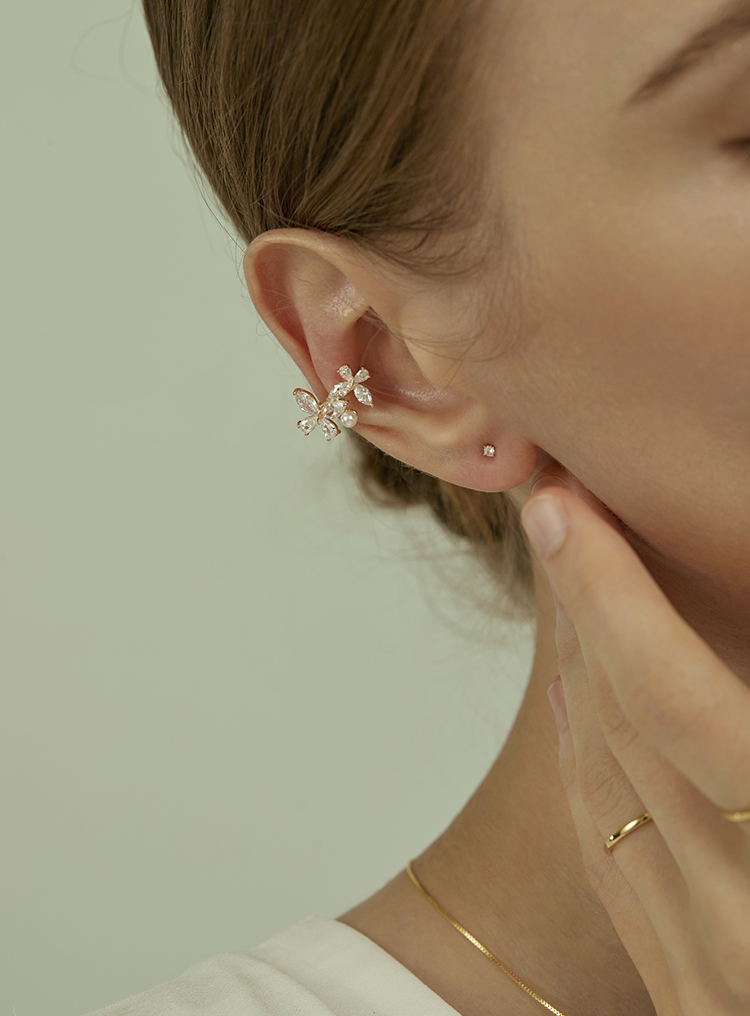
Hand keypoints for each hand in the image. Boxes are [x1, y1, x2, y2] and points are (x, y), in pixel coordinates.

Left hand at [521, 476, 749, 1015]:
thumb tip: (740, 634)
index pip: (672, 702)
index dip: (611, 597)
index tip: (566, 510)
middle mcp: (742, 921)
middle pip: (620, 729)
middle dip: (580, 610)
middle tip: (559, 517)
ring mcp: (703, 972)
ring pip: (600, 784)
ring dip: (574, 672)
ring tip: (567, 585)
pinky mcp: (684, 998)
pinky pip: (604, 856)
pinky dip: (582, 763)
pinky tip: (573, 705)